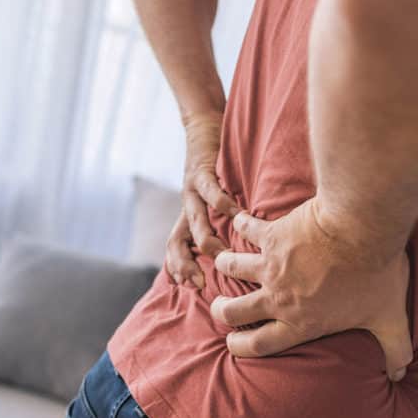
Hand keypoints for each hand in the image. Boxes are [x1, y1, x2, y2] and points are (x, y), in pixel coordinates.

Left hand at [164, 111, 239, 289]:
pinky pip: (210, 190)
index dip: (179, 268)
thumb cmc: (216, 169)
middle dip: (187, 264)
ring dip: (206, 239)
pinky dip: (222, 203)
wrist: (204, 129)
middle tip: (203, 283)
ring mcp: (191, 190)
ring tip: (223, 254)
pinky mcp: (201, 171)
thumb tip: (243, 250)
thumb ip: (222, 224)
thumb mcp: (214, 201)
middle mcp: (186, 206)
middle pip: (177, 241)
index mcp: (188, 216)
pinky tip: (237, 214)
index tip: (194, 289)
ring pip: (194, 221)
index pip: (174, 249)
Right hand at [209, 198, 413, 380]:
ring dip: (226, 265)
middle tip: (220, 308)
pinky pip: (247, 229)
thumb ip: (395, 348)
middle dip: (222, 311)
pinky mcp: (272, 235)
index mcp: (301, 322)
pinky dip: (242, 224)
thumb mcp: (390, 318)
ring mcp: (271, 266)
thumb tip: (400, 373)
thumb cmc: (375, 274)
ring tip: (224, 261)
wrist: (361, 229)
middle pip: (234, 311)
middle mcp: (279, 298)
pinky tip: (241, 220)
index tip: (232, 343)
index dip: (241, 346)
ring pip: (232, 268)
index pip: (259, 344)